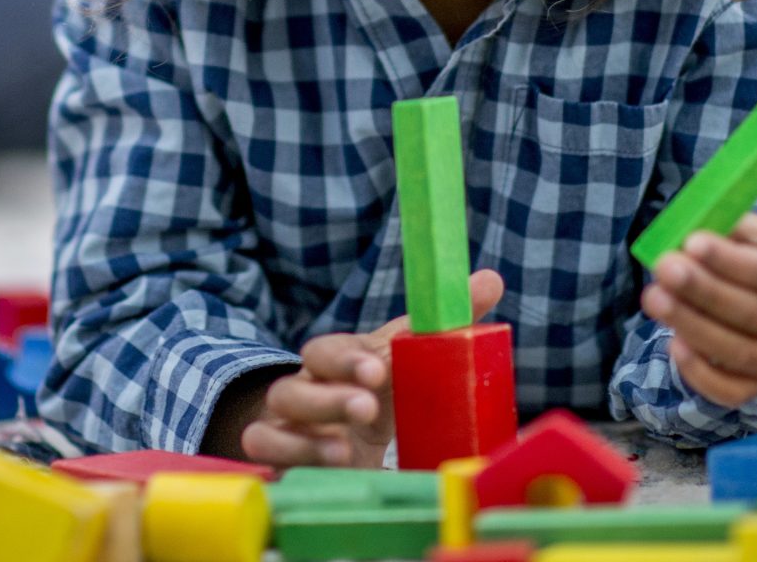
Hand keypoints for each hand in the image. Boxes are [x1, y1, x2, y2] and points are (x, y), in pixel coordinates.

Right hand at [237, 269, 504, 468]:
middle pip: (292, 389)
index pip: (327, 352)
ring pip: (268, 430)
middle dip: (328, 399)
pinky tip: (312, 477)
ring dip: (304, 442)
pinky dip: (282, 470)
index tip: (379, 371)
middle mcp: (300, 394)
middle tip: (366, 408)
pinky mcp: (279, 467)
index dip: (348, 361)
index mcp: (333, 364)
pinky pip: (264, 466)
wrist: (338, 432)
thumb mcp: (405, 361)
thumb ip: (443, 327)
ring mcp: (283, 432)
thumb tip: (492, 279)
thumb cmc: (375, 387)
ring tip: (344, 453)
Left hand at [641, 214, 756, 408]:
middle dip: (705, 291)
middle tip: (665, 267)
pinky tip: (674, 343)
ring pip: (740, 353)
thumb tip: (697, 231)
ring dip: (692, 325)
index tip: (693, 243)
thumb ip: (741, 231)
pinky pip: (731, 391)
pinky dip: (699, 371)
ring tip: (655, 298)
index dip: (734, 261)